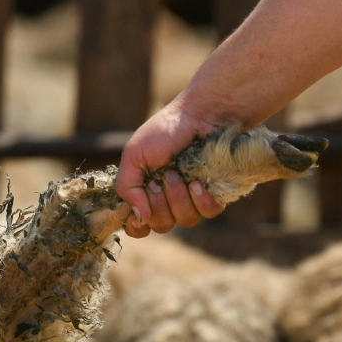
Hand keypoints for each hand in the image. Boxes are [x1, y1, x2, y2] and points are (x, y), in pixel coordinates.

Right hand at [116, 101, 227, 237]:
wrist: (201, 115)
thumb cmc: (165, 131)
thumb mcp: (134, 155)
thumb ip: (127, 187)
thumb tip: (138, 218)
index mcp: (144, 192)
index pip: (137, 226)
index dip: (136, 226)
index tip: (137, 214)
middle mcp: (167, 200)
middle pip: (161, 226)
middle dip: (159, 203)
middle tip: (162, 176)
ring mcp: (192, 199)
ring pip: (185, 221)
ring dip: (178, 198)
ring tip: (178, 173)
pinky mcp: (215, 194)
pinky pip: (208, 213)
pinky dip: (201, 200)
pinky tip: (198, 182)